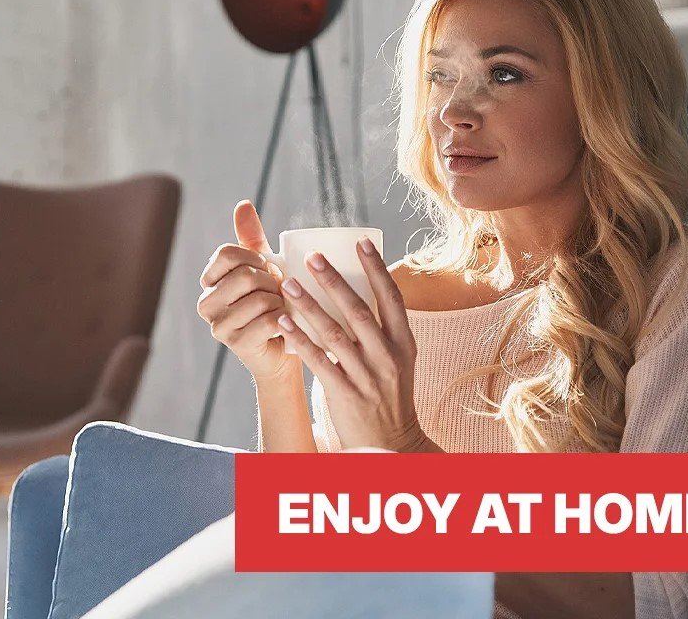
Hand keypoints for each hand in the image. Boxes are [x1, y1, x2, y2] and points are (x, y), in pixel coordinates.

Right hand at [197, 200, 298, 382]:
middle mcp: (206, 303)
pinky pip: (267, 321)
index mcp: (209, 280)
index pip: (227, 254)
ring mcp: (218, 325)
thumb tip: (243, 204)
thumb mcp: (263, 267)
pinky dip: (285, 319)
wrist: (284, 349)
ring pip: (259, 298)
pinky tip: (286, 323)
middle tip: (280, 292)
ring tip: (283, 308)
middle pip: (245, 275)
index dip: (255, 258)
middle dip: (273, 281)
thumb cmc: (273, 303)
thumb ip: (251, 238)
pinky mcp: (236, 344)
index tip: (267, 269)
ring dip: (281, 301)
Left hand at [273, 235, 431, 451]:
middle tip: (313, 256)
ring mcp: (367, 376)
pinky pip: (320, 361)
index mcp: (404, 343)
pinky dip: (301, 340)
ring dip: (310, 306)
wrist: (392, 445)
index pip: (392, 298)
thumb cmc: (390, 396)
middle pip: (359, 310)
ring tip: (288, 283)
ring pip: (335, 333)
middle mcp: (388, 356)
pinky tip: (284, 322)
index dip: (376, 268)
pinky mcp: (345, 394)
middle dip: (334, 280)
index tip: (361, 243)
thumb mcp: (398, 360)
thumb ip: (382, 330)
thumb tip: (356, 291)